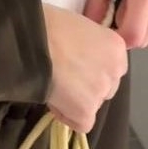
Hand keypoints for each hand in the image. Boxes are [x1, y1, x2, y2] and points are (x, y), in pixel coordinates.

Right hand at [41, 3, 128, 133]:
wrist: (31, 42)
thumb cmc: (49, 25)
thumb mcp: (79, 26)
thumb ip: (89, 44)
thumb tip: (80, 55)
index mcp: (116, 46)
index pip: (112, 66)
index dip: (92, 67)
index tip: (74, 64)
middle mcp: (114, 71)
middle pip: (106, 87)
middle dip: (88, 85)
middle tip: (65, 77)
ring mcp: (101, 92)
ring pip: (93, 104)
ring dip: (77, 100)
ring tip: (54, 87)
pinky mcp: (86, 111)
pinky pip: (82, 123)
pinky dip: (68, 116)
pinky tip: (54, 101)